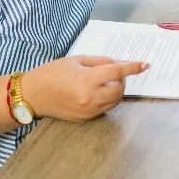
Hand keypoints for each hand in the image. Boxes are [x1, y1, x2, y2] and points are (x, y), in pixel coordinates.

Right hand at [22, 56, 148, 121]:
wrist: (33, 95)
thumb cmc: (52, 73)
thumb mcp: (77, 60)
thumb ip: (100, 61)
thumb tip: (120, 63)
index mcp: (86, 79)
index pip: (117, 72)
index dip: (133, 67)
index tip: (145, 64)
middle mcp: (89, 97)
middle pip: (120, 90)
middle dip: (123, 80)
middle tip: (116, 73)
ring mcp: (88, 110)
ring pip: (115, 100)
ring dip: (116, 90)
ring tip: (106, 82)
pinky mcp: (86, 118)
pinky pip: (105, 108)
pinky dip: (107, 98)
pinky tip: (97, 91)